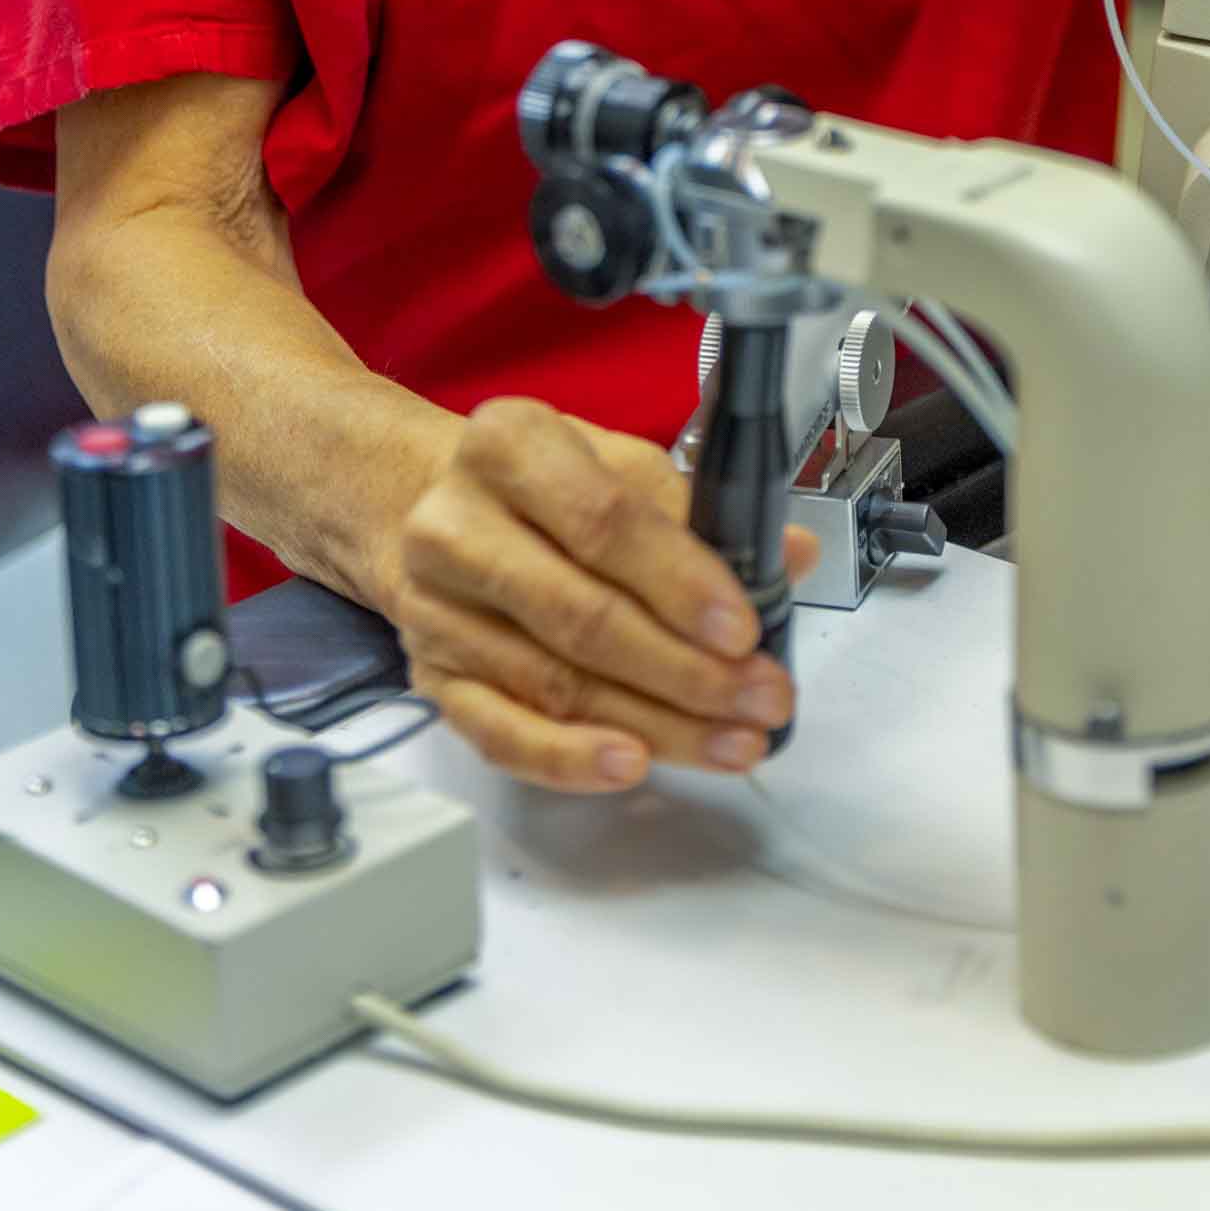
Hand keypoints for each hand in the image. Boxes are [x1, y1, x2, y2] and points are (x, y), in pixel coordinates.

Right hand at [383, 398, 818, 792]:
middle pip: (582, 616)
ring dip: (656, 724)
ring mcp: (436, 609)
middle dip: (686, 671)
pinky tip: (635, 766)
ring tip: (733, 742)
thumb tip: (789, 555)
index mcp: (510, 444)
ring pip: (555, 684)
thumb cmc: (541, 484)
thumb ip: (699, 510)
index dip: (681, 583)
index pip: (604, 521)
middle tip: (761, 700)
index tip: (745, 630)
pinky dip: (569, 760)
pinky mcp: (429, 679)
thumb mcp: (614, 461)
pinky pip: (500, 734)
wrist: (420, 505)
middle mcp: (455, 525)